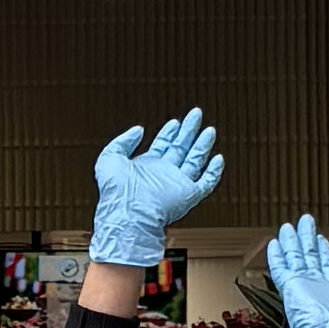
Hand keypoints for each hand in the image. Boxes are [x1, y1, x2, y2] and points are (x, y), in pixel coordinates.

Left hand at [88, 106, 224, 275]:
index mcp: (146, 167)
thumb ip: (123, 140)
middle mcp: (163, 175)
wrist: (128, 213)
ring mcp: (177, 185)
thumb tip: (139, 129)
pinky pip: (206, 183)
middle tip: (196, 114)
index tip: (175, 122)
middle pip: (181, 148)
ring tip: (209, 129)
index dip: (168, 133)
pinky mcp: (189, 195)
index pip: (162, 146)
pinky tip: (218, 158)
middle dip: (189, 131)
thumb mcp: (109, 157)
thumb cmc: (115, 191)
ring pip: (195, 161)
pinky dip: (214, 172)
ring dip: (203, 145)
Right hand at [266, 213, 328, 327]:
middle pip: (309, 255)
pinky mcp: (291, 288)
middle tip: (304, 222)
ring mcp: (302, 285)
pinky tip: (274, 244)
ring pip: (295, 257)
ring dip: (292, 242)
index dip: (322, 248)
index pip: (325, 263)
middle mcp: (316, 285)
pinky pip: (281, 268)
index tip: (319, 236)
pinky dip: (277, 256)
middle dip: (306, 238)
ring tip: (288, 227)